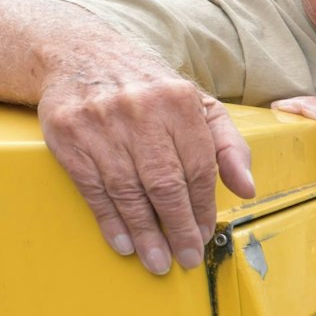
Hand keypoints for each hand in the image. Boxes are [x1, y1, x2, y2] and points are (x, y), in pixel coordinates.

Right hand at [37, 62, 254, 274]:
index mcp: (179, 102)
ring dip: (145, 232)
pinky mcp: (68, 133)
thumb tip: (247, 189)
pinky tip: (125, 242)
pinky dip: (110, 220)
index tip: (204, 234)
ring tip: (158, 260)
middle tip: (186, 258)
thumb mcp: (199, 105)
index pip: (198, 167)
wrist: (82, 55)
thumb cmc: (150, 89)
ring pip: (129, 190)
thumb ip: (229, 146)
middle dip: (178, 227)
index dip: (202, 207)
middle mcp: (141, 111)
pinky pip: (93, 187)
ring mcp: (101, 122)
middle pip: (165, 183)